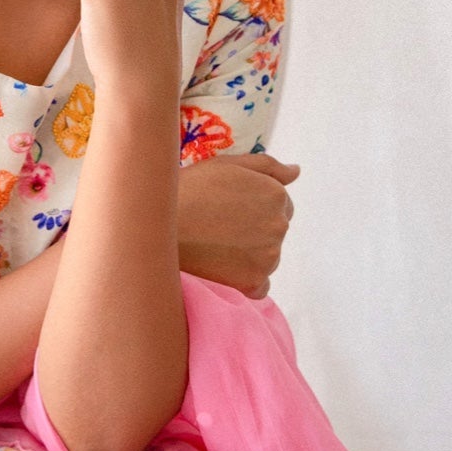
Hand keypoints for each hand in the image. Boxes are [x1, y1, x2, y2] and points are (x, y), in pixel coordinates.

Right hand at [177, 153, 299, 296]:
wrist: (156, 226)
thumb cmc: (189, 189)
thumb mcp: (227, 164)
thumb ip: (268, 167)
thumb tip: (296, 171)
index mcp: (276, 195)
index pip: (280, 204)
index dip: (254, 205)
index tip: (229, 208)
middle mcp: (279, 226)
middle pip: (274, 230)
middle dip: (254, 228)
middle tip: (218, 226)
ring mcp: (268, 257)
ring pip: (267, 257)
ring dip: (249, 253)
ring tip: (214, 245)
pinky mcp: (252, 283)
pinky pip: (260, 286)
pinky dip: (246, 280)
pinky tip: (222, 268)